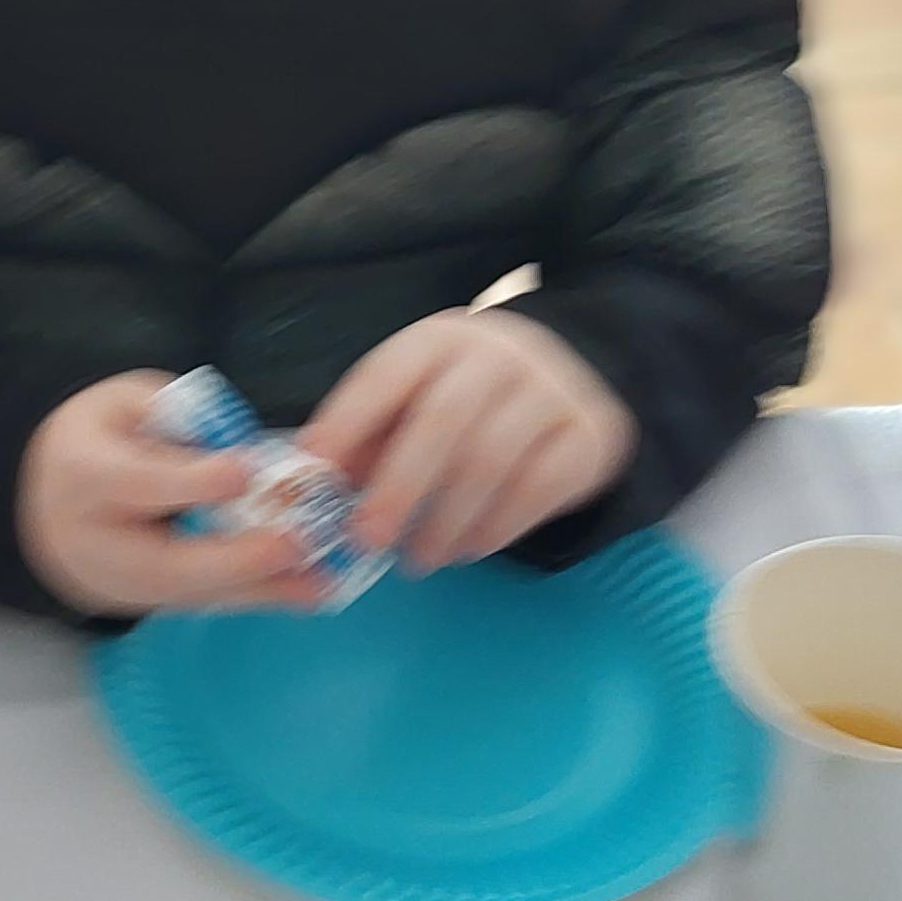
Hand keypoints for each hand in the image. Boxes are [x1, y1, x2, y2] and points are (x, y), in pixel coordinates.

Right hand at [17, 371, 333, 620]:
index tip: (246, 472)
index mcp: (83, 475)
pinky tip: (306, 592)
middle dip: (237, 558)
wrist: (42, 502)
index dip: (192, 481)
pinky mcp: (145, 603)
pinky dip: (255, 596)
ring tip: (322, 584)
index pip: (138, 482)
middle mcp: (96, 541)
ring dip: (261, 590)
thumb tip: (240, 444)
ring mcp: (118, 584)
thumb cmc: (96, 438)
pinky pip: (203, 602)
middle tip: (297, 544)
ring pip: (193, 593)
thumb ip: (177, 415)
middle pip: (166, 562)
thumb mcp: (123, 403)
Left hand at [300, 310, 636, 573]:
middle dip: (398, 487)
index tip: (314, 471)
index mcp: (438, 341)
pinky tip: (467, 550)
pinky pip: (537, 490)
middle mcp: (496, 357)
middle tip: (368, 539)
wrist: (578, 372)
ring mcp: (550, 392)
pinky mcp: (587, 434)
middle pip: (441, 422)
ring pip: (490, 461)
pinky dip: (495, 529)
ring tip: (417, 559)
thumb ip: (373, 434)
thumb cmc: (472, 395)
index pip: (385, 376)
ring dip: (445, 522)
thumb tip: (322, 486)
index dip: (346, 422)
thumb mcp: (420, 394)